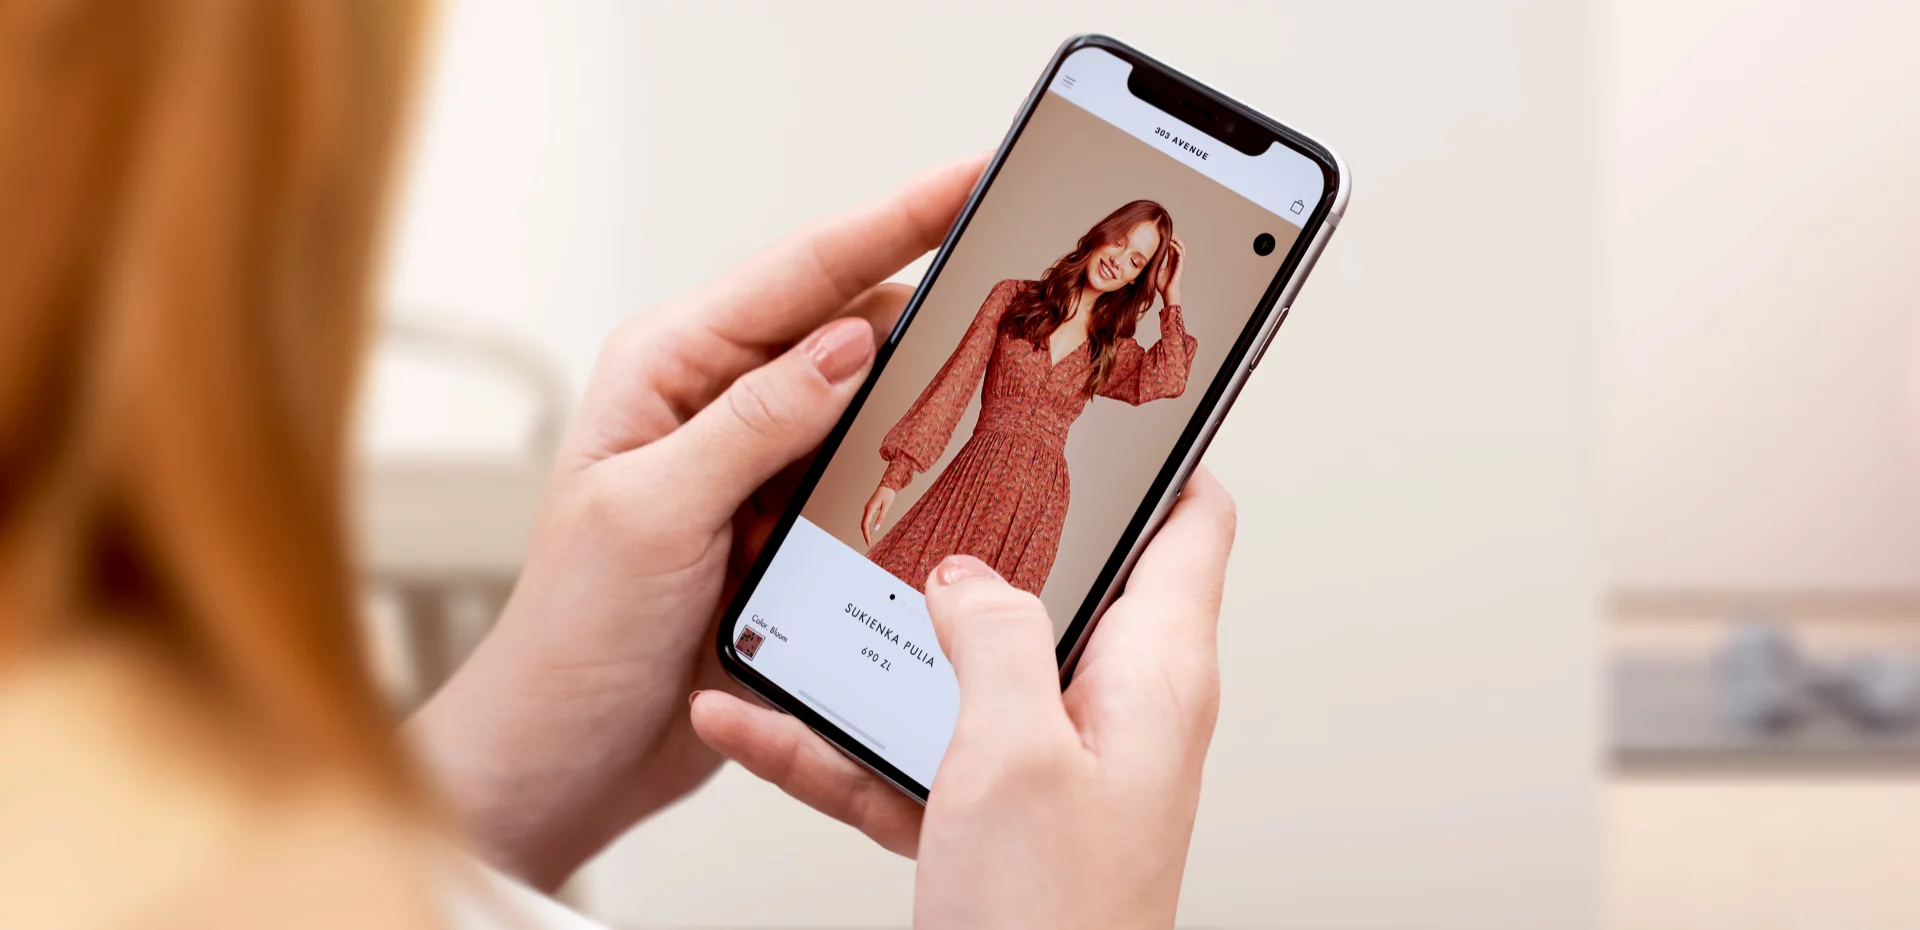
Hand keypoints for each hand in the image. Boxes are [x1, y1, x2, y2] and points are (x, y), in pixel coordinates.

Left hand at [407, 154, 986, 889]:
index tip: (973, 176)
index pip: (799, 273)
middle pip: (848, 319)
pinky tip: (958, 456)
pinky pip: (869, 466)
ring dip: (927, 385)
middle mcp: (717, 400)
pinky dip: (911, 458)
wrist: (574, 750)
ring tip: (1008, 362)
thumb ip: (751, 423)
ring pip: (870, 394)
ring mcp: (759, 461)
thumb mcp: (653, 513)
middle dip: (931, 293)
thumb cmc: (576, 631)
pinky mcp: (788, 520)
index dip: (896, 219)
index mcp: (668, 366)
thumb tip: (849, 341)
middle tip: (1021, 274)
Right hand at [691, 466, 1234, 928]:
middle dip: (972, 537)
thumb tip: (965, 574)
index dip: (1150, 455)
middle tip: (907, 476)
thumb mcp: (1016, 753)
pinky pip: (906, 756)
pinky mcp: (986, 824)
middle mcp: (1107, 711)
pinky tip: (751, 719)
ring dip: (874, 644)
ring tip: (797, 598)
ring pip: (957, 671)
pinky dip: (833, 741)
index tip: (1086, 401)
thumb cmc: (1053, 927)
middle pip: (1051, 584)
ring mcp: (1044, 768)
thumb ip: (994, 637)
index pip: (1189, 522)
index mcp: (1152, 674)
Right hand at [861, 485, 895, 545]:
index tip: (869, 543)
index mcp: (870, 508)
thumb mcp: (887, 507)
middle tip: (869, 544)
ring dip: (866, 532)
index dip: (866, 535)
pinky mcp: (870, 508)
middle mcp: (867, 509)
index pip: (865, 525)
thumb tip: (876, 529)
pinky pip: (866, 519)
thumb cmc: (888, 494)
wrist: (888, 484)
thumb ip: (881, 518)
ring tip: (870, 540)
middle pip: (863, 525)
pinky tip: (870, 532)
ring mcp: (868, 508)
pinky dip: (867, 527)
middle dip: (865, 535)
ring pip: (864, 522)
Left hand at [1156, 234, 1185, 307]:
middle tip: (1168, 232)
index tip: (1163, 235)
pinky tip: (1171, 243)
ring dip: (1177, 241)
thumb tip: (1141, 261)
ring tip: (1172, 235)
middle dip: (1174, 238)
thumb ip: (1151, 265)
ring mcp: (1179, 263)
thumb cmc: (1161, 285)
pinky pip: (1180, 254)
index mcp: (1171, 262)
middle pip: (1178, 246)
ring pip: (1181, 248)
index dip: (1169, 241)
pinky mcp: (1180, 266)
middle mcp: (1176, 261)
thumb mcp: (1154, 271)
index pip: (1172, 248)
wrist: (1167, 294)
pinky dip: (1176, 247)